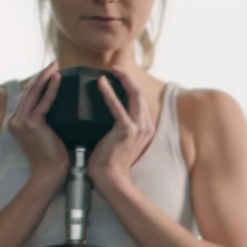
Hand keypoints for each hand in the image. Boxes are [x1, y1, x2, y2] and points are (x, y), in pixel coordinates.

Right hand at [7, 64, 68, 184]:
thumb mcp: (47, 136)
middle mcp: (15, 120)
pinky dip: (51, 89)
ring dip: (45, 77)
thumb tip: (63, 109)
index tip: (50, 72)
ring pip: (33, 93)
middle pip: (29, 91)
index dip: (38, 83)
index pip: (28, 97)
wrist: (49, 174)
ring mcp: (20, 122)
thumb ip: (47, 122)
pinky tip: (58, 78)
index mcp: (17, 123)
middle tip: (54, 63)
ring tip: (56, 65)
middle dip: (41, 75)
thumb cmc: (53, 159)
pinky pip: (43, 102)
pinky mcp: (30, 124)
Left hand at [86, 65, 156, 185]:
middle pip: (139, 93)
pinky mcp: (127, 130)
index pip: (139, 100)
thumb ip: (119, 127)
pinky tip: (101, 82)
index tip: (118, 76)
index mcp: (145, 128)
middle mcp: (146, 126)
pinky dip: (109, 92)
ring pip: (134, 94)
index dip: (130, 85)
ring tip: (110, 70)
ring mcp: (138, 128)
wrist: (111, 179)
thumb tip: (105, 115)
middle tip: (114, 68)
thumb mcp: (119, 141)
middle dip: (127, 77)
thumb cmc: (109, 162)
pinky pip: (118, 106)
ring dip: (122, 79)